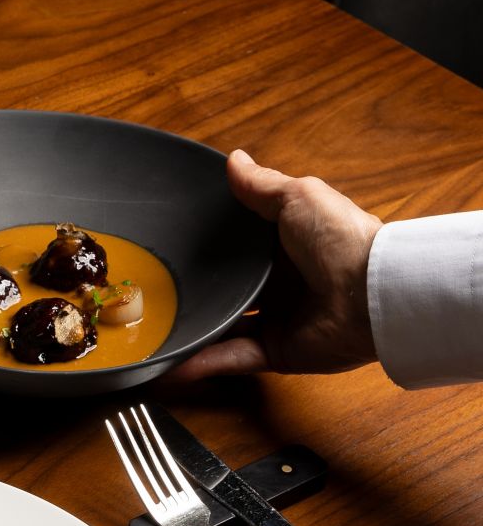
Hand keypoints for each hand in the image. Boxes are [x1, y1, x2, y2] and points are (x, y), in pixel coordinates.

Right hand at [168, 149, 382, 378]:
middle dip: (199, 294)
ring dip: (194, 333)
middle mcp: (281, 286)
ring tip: (156, 335)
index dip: (213, 248)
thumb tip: (233, 160)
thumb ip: (261, 187)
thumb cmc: (339, 238)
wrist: (370, 294)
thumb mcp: (297, 198)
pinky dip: (204, 364)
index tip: (178, 245)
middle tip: (157, 294)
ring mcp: (277, 321)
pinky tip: (171, 366)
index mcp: (287, 248)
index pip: (242, 249)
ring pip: (225, 329)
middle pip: (230, 292)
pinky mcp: (276, 352)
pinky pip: (234, 358)